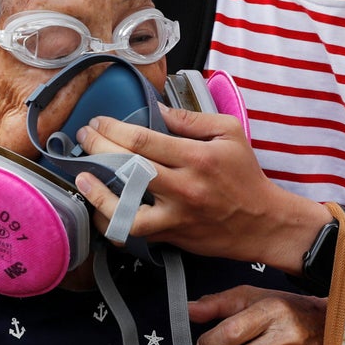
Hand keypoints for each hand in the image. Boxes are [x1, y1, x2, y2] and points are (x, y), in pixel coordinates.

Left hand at [74, 104, 324, 269]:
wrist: (262, 223)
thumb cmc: (245, 175)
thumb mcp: (229, 134)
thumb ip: (191, 120)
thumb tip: (156, 109)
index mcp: (197, 158)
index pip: (144, 141)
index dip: (113, 129)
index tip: (99, 121)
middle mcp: (184, 187)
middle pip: (129, 168)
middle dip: (99, 149)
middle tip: (85, 137)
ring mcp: (175, 215)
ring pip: (127, 209)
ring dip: (99, 195)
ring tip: (82, 179)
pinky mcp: (171, 235)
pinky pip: (134, 232)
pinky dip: (113, 222)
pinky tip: (100, 209)